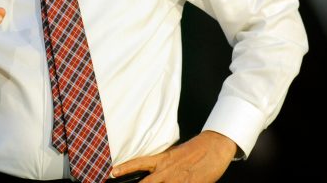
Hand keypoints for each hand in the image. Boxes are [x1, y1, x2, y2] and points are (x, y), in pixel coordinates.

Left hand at [110, 130, 236, 182]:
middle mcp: (167, 170)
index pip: (138, 162)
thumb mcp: (173, 155)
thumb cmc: (194, 151)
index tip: (112, 172)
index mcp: (162, 159)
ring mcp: (178, 180)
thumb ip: (162, 165)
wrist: (214, 146)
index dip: (125, 168)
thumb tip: (153, 172)